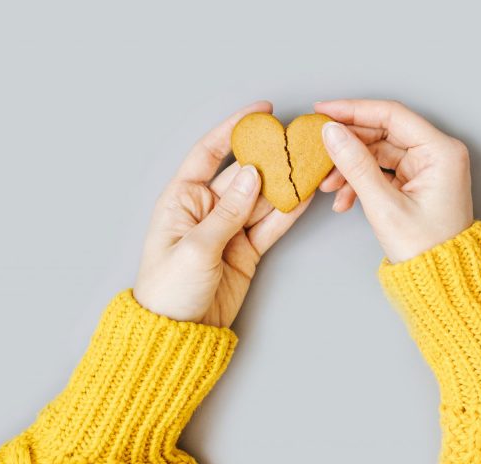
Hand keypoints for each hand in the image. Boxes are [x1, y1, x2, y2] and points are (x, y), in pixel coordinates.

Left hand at [134, 102, 311, 326]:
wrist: (178, 335)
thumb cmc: (169, 291)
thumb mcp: (195, 248)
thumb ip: (228, 212)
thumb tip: (252, 174)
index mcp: (182, 199)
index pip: (209, 152)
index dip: (234, 128)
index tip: (262, 112)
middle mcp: (207, 208)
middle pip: (245, 174)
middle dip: (272, 157)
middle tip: (299, 142)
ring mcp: (229, 229)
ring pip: (263, 198)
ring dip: (286, 183)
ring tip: (312, 166)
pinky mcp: (247, 250)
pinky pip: (271, 225)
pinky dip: (289, 212)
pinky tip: (306, 196)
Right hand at [315, 100, 473, 262]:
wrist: (442, 283)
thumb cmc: (426, 249)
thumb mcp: (384, 205)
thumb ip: (355, 165)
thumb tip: (332, 133)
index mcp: (441, 152)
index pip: (391, 115)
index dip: (353, 110)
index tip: (323, 111)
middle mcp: (437, 154)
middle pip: (383, 133)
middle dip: (349, 145)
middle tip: (319, 150)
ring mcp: (427, 168)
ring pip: (379, 154)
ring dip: (351, 168)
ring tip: (329, 186)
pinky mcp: (417, 183)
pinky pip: (383, 172)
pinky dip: (361, 182)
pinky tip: (344, 199)